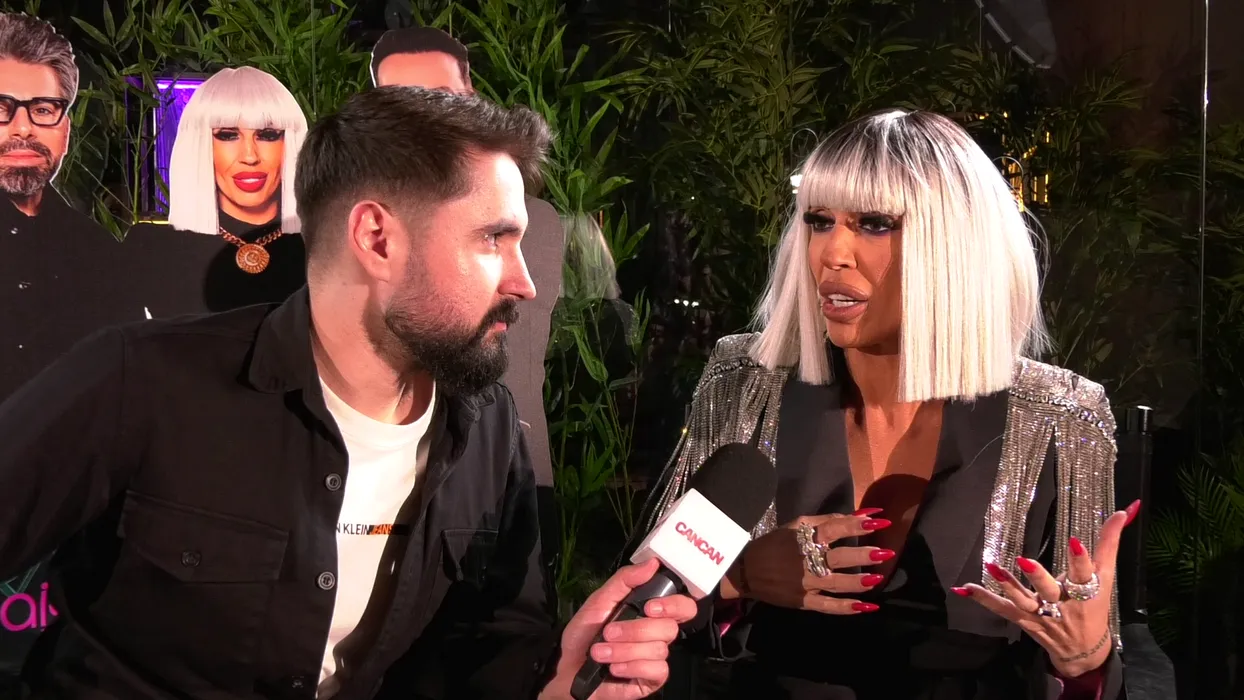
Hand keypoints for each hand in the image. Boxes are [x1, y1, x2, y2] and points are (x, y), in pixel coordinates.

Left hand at [541, 558, 698, 699]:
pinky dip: (631, 666)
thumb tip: (652, 563)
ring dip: (624, 650)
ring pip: (658, 649)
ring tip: (600, 652)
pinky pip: (656, 670)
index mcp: (650, 612)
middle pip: (670, 628)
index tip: (650, 607)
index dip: (675, 605)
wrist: (568, 669)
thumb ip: (624, 580)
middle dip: (636, 630)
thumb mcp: (599, 601)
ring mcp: (656, 657)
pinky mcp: (651, 679)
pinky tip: (613, 668)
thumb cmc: (584, 635)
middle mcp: (657, 634)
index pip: (682, 606)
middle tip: (610, 632)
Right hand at [720, 508, 893, 614]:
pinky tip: (866, 606)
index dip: (857, 525)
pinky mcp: (802, 602)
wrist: (744, 571)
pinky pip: (827, 606)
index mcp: (803, 538)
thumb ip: (824, 521)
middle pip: (839, 557)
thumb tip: (856, 516)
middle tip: (886, 553)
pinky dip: (846, 607)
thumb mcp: (794, 526)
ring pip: (836, 583)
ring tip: (878, 578)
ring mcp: (805, 583)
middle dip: (864, 555)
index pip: (834, 529)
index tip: (880, 522)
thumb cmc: (772, 545)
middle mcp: (806, 560)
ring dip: (859, 581)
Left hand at [955, 499, 1139, 677]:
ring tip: (991, 567)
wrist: (1084, 651)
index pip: (1085, 574)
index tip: (1074, 541)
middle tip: (1024, 561)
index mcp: (1087, 592)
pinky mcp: (1024, 621)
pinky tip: (964, 588)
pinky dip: (983, 599)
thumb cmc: (1095, 607)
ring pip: (1023, 601)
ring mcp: (1042, 614)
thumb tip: (1125, 508)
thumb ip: (1110, 541)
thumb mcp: (1107, 576)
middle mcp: (1063, 604)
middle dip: (1039, 578)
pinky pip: (1002, 610)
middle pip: (1051, 590)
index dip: (1080, 559)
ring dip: (1006, 586)